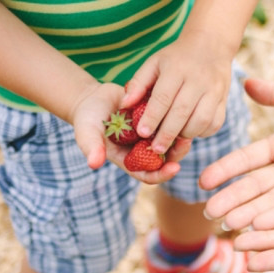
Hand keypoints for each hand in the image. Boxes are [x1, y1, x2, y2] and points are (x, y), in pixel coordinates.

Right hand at [70, 82, 191, 183]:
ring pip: (171, 140)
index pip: (148, 175)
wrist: (92, 98)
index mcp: (129, 160)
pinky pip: (169, 121)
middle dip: (177, 153)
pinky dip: (176, 117)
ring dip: (180, 135)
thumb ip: (91, 147)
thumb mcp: (87, 133)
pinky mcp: (155, 118)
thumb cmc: (87, 119)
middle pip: (165, 159)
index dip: (162, 174)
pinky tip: (182, 109)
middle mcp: (143, 150)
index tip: (174, 168)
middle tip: (185, 143)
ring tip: (187, 125)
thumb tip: (93, 163)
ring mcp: (150, 134)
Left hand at [122, 30, 232, 154]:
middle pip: (182, 112)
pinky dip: (202, 133)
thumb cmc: (176, 59)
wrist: (211, 45)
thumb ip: (138, 83)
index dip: (152, 117)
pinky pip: (215, 123)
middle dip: (168, 133)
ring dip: (186, 134)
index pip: (163, 97)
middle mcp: (198, 79)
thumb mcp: (154, 63)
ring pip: (201, 120)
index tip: (142, 133)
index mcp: (177, 69)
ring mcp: (214, 90)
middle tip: (156, 148)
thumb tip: (124, 105)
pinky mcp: (224, 100)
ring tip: (174, 139)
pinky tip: (190, 131)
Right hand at [199, 78, 273, 230]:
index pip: (247, 159)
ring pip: (273, 200)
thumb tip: (244, 82)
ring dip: (250, 213)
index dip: (226, 170)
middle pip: (255, 185)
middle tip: (208, 212)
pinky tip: (258, 227)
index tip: (203, 182)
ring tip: (226, 225)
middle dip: (231, 199)